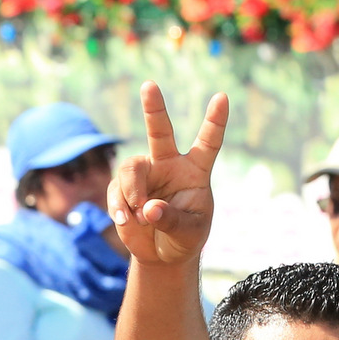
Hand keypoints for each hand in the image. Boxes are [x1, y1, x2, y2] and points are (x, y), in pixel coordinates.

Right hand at [108, 82, 228, 263]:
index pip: (207, 143)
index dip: (215, 121)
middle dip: (154, 109)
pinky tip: (125, 221)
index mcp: (195, 171)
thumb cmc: (184, 239)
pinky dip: (119, 207)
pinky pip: (116, 191)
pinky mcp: (123, 189)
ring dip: (131, 194)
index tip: (222, 97)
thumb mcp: (188, 234)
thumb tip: (148, 208)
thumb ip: (171, 220)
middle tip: (149, 85)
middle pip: (160, 132)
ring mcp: (145, 175)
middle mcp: (169, 165)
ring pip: (131, 168)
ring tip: (138, 218)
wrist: (162, 254)